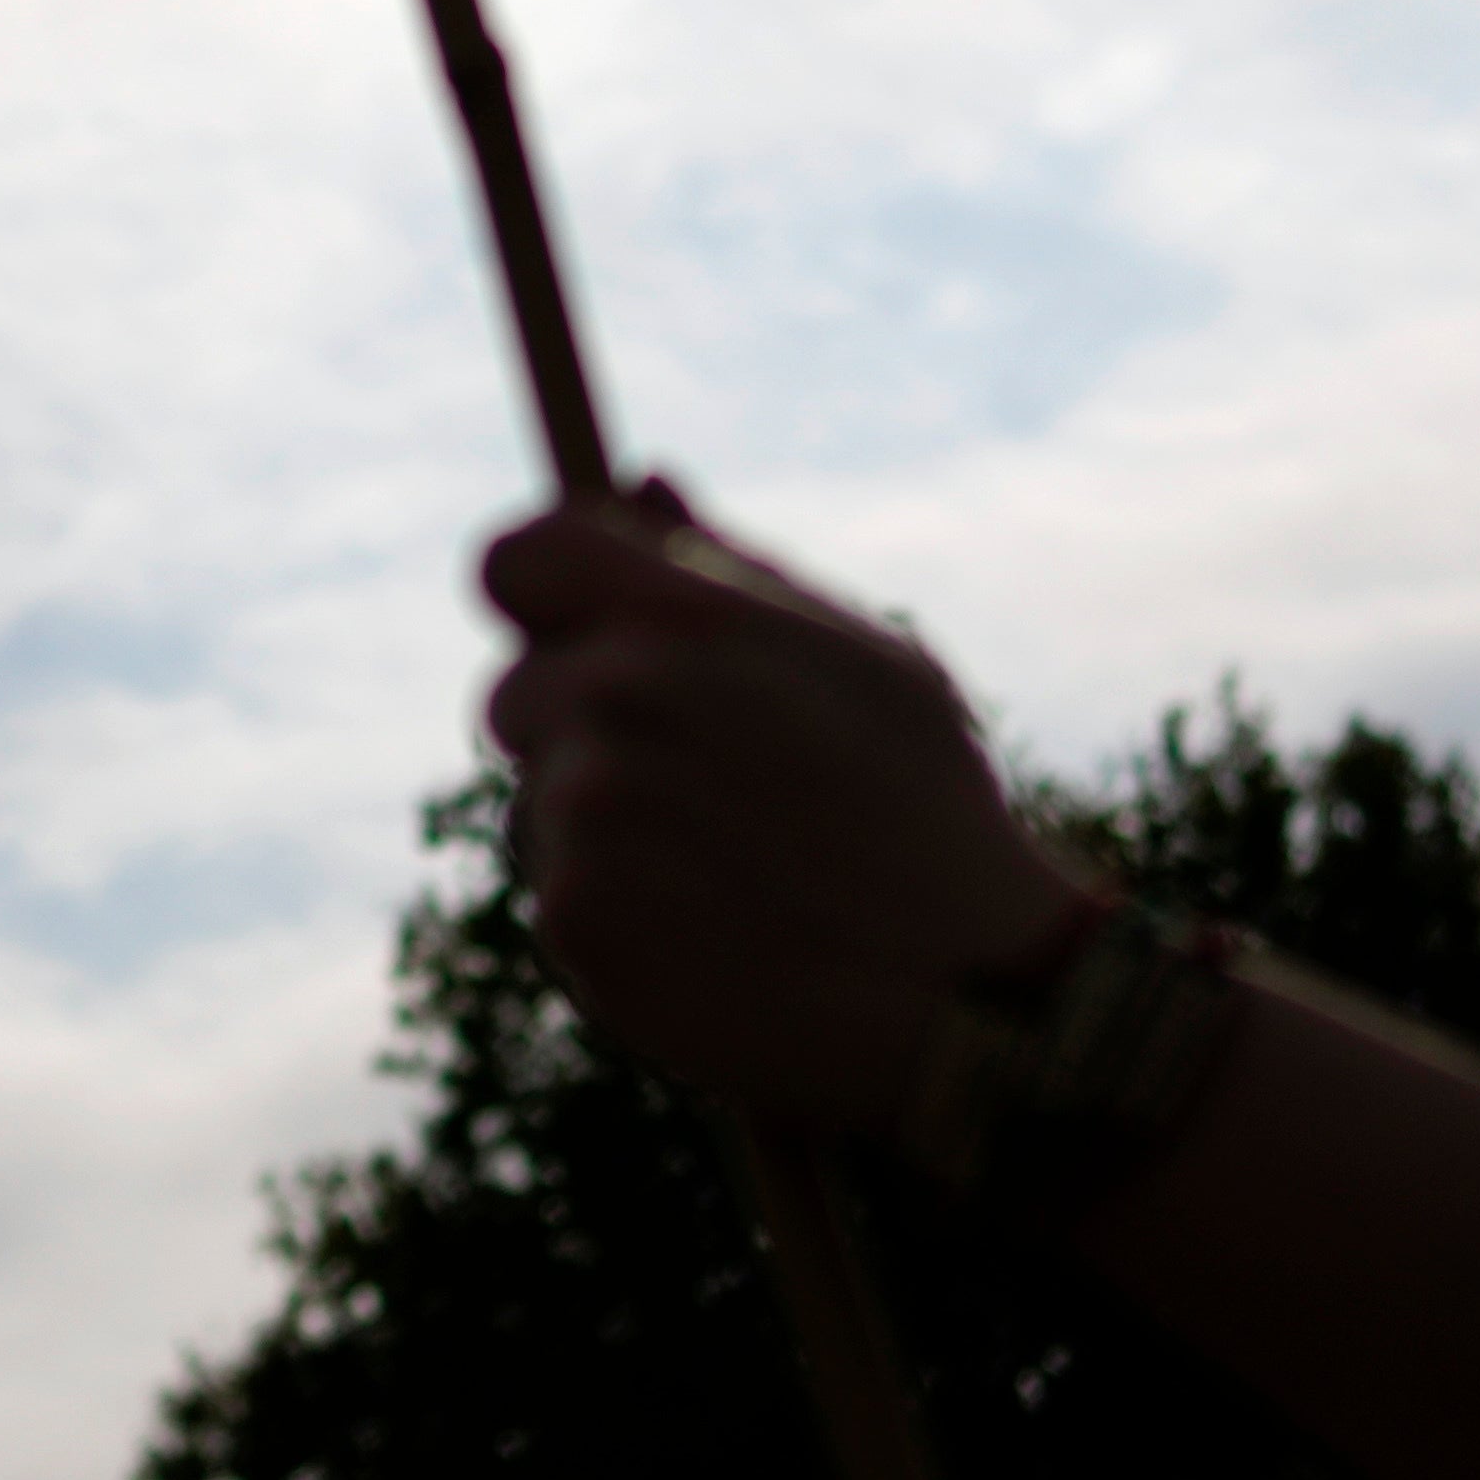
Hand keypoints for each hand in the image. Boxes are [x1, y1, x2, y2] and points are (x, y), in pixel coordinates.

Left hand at [479, 486, 1074, 1155]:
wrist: (966, 998)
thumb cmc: (926, 812)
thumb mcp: (861, 657)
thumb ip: (730, 569)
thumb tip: (641, 481)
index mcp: (687, 613)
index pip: (518, 559)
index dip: (538, 593)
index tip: (568, 627)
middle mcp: (617, 697)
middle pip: (512, 693)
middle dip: (580, 729)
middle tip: (692, 781)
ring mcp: (584, 812)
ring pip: (538, 801)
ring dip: (602, 829)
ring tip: (727, 867)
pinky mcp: (573, 917)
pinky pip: (556, 893)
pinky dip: (616, 913)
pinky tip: (712, 930)